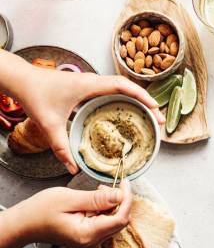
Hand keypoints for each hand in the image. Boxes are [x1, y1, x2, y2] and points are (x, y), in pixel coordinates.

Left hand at [0, 50, 163, 172]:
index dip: (142, 96)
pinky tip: (127, 112)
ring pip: (122, 88)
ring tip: (149, 115)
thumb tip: (73, 168)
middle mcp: (94, 81)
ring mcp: (91, 83)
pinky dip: (125, 100)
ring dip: (137, 100)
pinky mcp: (87, 87)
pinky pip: (113, 91)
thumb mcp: (48, 125)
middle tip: (158, 118)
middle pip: (128, 87)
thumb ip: (61, 148)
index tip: (154, 109)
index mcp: (90, 85)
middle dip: (146, 101)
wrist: (20, 79)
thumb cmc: (34, 95)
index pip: (123, 85)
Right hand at [0, 181, 132, 247]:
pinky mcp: (88, 236)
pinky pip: (105, 222)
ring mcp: (90, 241)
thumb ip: (96, 199)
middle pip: (120, 221)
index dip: (127, 199)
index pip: (121, 218)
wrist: (23, 225)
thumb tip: (120, 195)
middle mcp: (92, 241)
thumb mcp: (68, 198)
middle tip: (104, 186)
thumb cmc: (40, 211)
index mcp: (88, 234)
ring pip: (114, 221)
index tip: (125, 182)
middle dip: (119, 201)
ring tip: (95, 192)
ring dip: (111, 204)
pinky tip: (92, 201)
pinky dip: (103, 209)